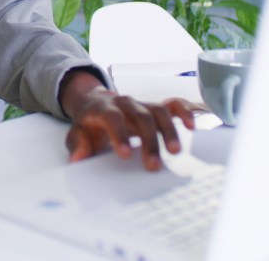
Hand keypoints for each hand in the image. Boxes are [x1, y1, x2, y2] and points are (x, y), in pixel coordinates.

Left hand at [59, 70, 195, 170]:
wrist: (94, 103)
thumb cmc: (88, 124)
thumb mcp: (76, 133)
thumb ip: (77, 145)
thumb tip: (77, 159)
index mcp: (103, 108)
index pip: (113, 118)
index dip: (120, 134)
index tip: (126, 155)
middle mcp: (124, 103)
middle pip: (141, 116)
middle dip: (149, 141)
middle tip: (153, 165)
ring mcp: (141, 104)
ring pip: (159, 111)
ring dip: (169, 130)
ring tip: (175, 152)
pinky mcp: (153, 107)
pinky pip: (171, 105)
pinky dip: (183, 112)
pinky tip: (191, 126)